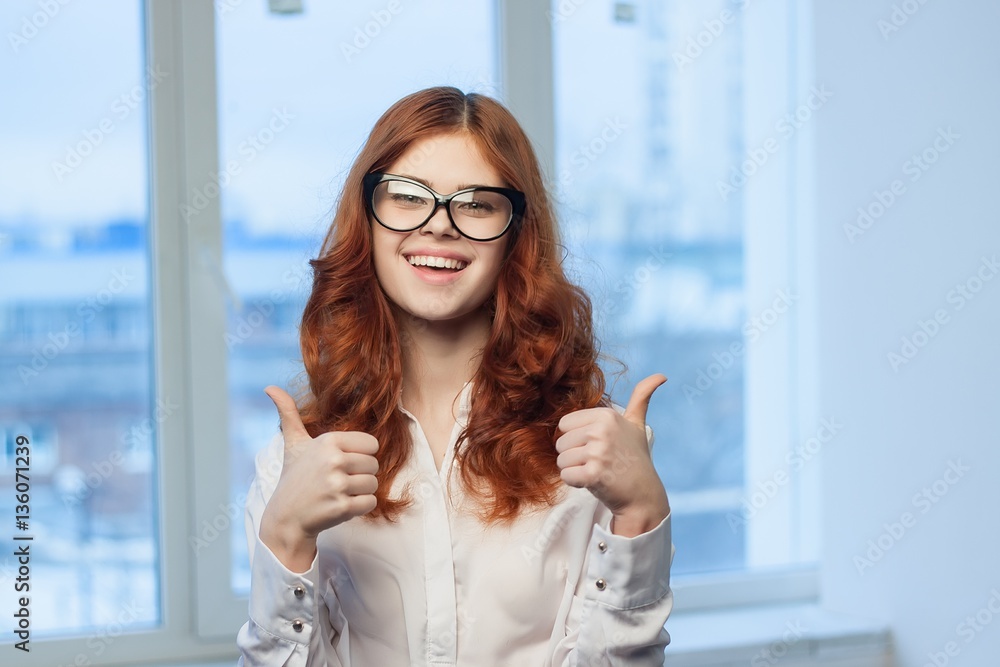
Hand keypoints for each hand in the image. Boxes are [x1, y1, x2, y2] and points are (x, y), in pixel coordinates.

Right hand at [258, 385, 378, 570]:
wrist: (286, 517)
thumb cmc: (295, 477)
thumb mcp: (293, 443)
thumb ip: (288, 414)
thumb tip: (270, 387)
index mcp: (328, 441)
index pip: (371, 444)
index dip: (360, 456)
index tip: (341, 463)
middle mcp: (333, 460)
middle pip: (374, 465)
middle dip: (360, 475)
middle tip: (337, 481)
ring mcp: (337, 484)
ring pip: (373, 484)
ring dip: (360, 492)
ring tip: (338, 493)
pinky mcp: (341, 507)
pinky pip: (370, 502)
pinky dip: (360, 507)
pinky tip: (340, 505)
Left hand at [555, 374, 669, 536]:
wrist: (643, 495)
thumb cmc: (635, 457)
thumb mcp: (637, 424)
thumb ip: (641, 397)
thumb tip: (661, 375)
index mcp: (606, 415)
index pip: (565, 424)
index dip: (576, 438)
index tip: (597, 445)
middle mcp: (601, 431)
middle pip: (560, 443)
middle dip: (574, 455)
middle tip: (598, 461)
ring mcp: (598, 452)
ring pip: (561, 460)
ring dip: (574, 470)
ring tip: (597, 471)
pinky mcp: (593, 474)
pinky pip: (566, 476)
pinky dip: (576, 483)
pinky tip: (594, 482)